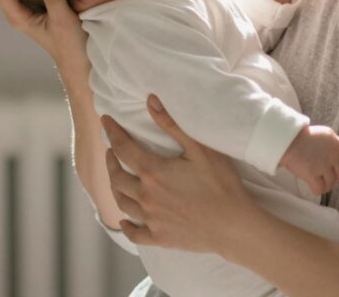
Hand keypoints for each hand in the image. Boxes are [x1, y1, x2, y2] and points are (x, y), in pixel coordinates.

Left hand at [103, 95, 255, 252]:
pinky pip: (134, 233)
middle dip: (110, 160)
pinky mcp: (160, 237)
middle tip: (110, 150)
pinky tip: (124, 221)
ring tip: (116, 178)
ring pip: (122, 203)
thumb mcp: (200, 148)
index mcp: (154, 172)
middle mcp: (146, 196)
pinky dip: (126, 226)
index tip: (106, 121)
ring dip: (115, 188)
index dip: (112, 132)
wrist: (232, 224)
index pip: (123, 148)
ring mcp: (151, 219)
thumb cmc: (221, 183)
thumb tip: (151, 101)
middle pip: (117, 176)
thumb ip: (173, 124)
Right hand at [279, 125, 338, 194]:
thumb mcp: (322, 134)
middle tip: (329, 180)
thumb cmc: (301, 135)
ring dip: (327, 186)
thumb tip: (338, 152)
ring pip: (331, 183)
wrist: (288, 140)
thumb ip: (332, 143)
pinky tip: (314, 189)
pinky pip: (320, 189)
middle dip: (336, 178)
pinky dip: (318, 191)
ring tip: (321, 185)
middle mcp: (332, 155)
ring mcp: (323, 165)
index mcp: (335, 143)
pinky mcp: (313, 174)